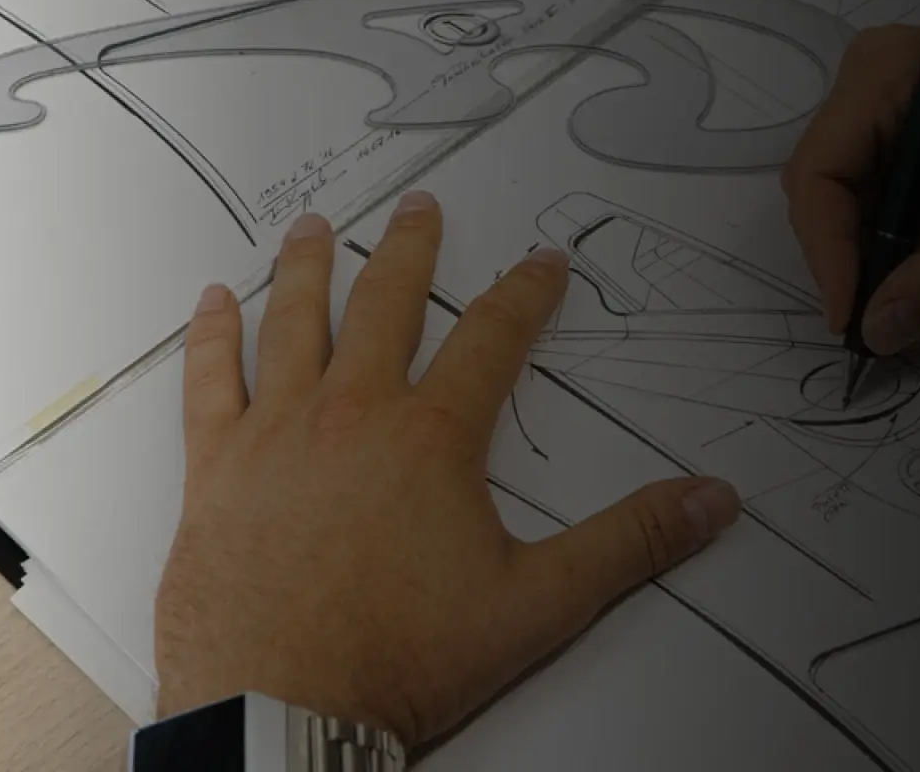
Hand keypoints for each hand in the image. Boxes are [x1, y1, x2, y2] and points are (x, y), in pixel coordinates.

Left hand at [154, 195, 742, 744]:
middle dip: (409, 249)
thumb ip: (629, 544)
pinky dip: (211, 337)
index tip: (542, 263)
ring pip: (294, 325)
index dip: (525, 293)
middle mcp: (353, 415)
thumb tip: (708, 502)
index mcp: (432, 438)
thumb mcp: (539, 604)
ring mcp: (277, 436)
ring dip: (306, 269)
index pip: (493, 339)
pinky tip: (211, 304)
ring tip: (313, 228)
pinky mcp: (217, 470)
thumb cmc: (399, 659)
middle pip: (386, 305)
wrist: (284, 711)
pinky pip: (211, 382)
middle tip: (420, 209)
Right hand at [783, 26, 919, 354]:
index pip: (818, 176)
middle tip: (902, 331)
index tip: (854, 323)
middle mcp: (870, 91)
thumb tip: (878, 335)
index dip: (827, 254)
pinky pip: (896, 212)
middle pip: (832, 199)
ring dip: (898, 273)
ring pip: (863, 215)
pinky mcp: (917, 146)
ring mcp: (892, 117)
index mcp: (881, 76)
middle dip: (867, 270)